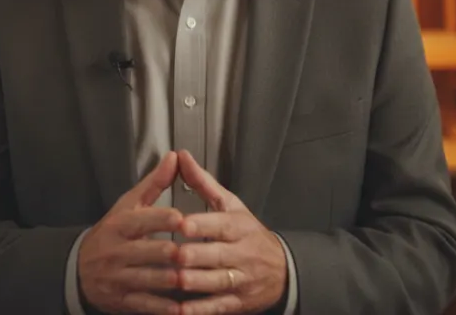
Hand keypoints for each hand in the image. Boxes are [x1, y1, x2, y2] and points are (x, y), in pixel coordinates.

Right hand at [78, 151, 184, 313]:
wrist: (77, 268)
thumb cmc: (112, 233)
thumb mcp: (127, 205)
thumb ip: (154, 184)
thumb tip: (175, 157)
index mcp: (120, 225)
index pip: (141, 220)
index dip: (161, 219)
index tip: (181, 218)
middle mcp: (117, 251)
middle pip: (144, 252)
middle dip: (166, 254)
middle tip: (188, 253)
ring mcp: (117, 277)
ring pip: (145, 279)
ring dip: (168, 281)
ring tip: (189, 280)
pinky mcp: (120, 299)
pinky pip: (142, 304)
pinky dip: (161, 308)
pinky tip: (180, 309)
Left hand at [174, 150, 286, 313]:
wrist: (283, 269)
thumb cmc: (248, 232)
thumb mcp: (231, 204)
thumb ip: (203, 182)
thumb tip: (181, 156)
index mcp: (238, 226)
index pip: (220, 224)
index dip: (201, 225)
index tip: (182, 224)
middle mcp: (242, 253)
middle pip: (216, 255)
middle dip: (194, 256)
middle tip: (172, 255)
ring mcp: (241, 279)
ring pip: (216, 282)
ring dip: (194, 282)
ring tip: (172, 281)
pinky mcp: (238, 302)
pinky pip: (217, 307)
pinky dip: (198, 309)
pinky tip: (179, 310)